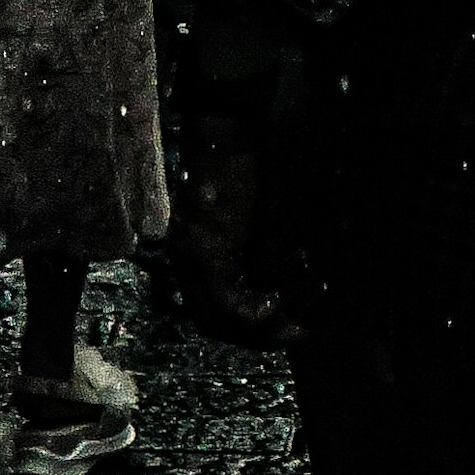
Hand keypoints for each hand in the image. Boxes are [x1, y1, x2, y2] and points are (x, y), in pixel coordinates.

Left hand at [174, 137, 299, 343]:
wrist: (226, 137)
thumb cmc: (241, 170)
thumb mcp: (252, 222)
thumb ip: (256, 257)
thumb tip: (272, 287)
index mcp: (191, 255)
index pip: (211, 308)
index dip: (245, 326)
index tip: (281, 325)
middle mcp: (184, 262)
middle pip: (211, 320)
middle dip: (253, 336)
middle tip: (291, 336)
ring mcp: (190, 260)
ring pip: (216, 317)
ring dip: (254, 329)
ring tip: (289, 327)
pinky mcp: (204, 253)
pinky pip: (224, 300)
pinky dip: (250, 312)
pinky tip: (276, 306)